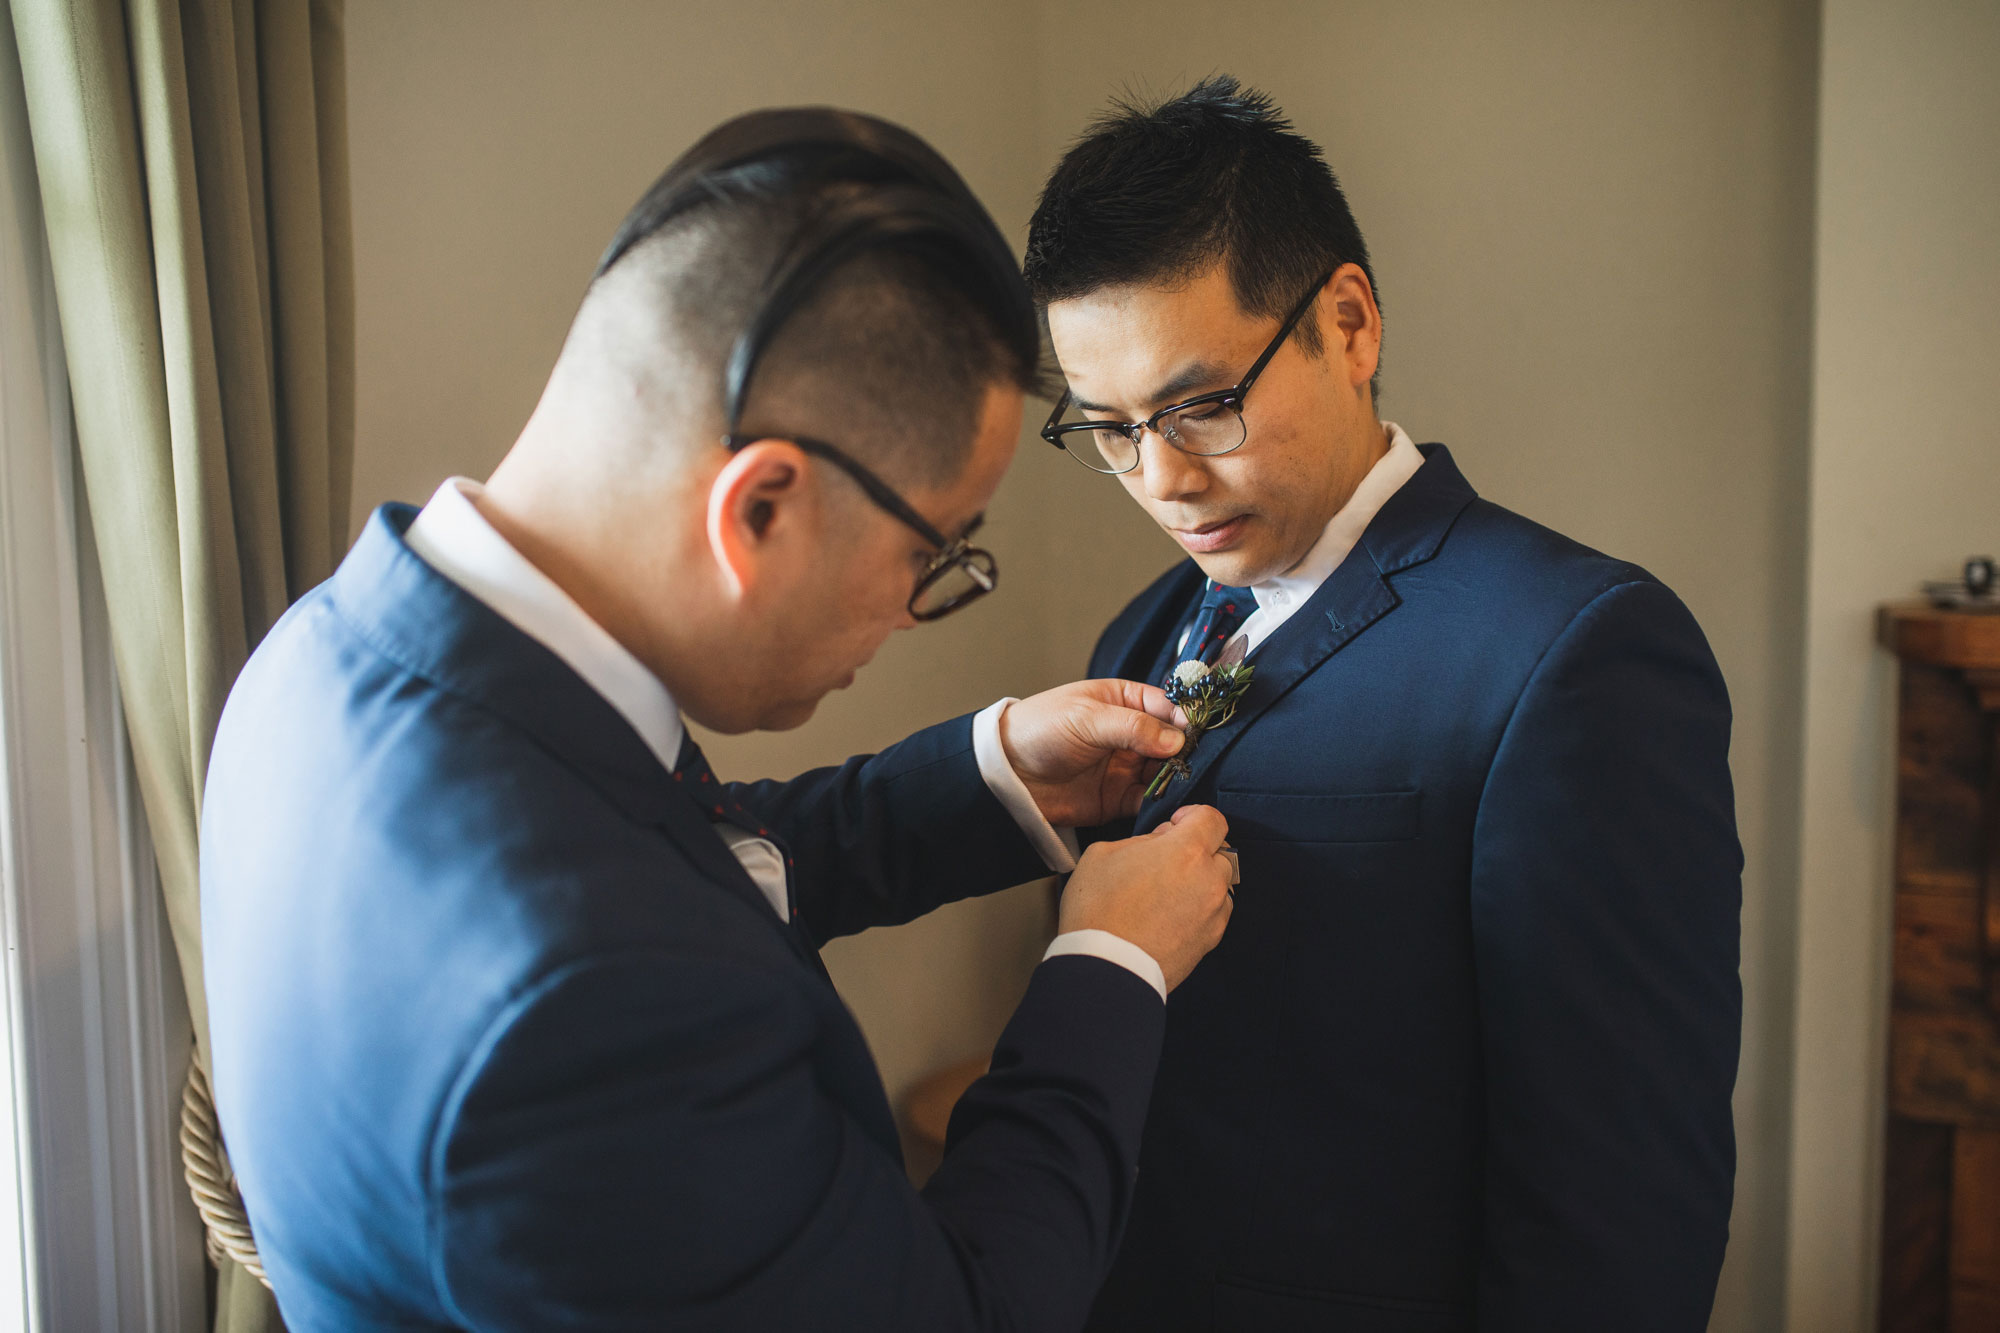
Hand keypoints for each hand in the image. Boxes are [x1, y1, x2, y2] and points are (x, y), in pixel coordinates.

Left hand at [1000, 679, 1186, 826]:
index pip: (1166, 707)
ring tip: (1184, 784)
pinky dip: (1162, 802)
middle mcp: (1130, 734)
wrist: (1006, 774)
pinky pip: (1150, 800)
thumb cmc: (1039, 730)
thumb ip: (1132, 727)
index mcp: (1123, 702)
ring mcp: (1126, 767)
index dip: (1183, 719)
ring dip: (1177, 778)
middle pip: (1172, 742)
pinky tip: (1169, 803)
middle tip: (1194, 763)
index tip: (1198, 734)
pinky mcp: (1119, 798)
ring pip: (1166, 772)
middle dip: (1186, 752)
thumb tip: (1175, 739)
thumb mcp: (1086, 717)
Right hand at [1059, 805, 1234, 991]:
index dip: (1193, 816)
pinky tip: (1172, 916)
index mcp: (1186, 851)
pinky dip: (1200, 909)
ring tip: (1168, 893)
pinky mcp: (1211, 941)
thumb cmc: (1098, 909)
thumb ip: (1141, 841)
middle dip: (1197, 850)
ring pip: (1219, 884)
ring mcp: (1214, 913)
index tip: (1175, 825)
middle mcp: (1209, 879)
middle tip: (1166, 862)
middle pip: (1220, 851)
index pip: (1212, 818)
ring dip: (1200, 881)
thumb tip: (1160, 844)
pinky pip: (1214, 914)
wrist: (1106, 968)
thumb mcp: (1104, 854)